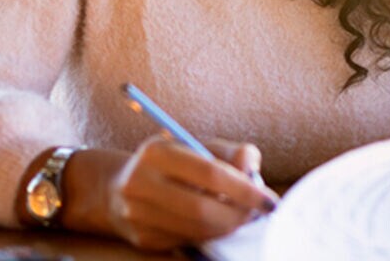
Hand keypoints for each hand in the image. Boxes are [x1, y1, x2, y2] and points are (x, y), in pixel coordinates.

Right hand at [50, 138, 277, 250]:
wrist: (119, 188)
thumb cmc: (174, 164)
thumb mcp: (200, 147)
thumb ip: (233, 152)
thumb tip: (251, 169)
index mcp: (157, 152)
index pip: (209, 173)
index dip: (244, 189)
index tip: (269, 200)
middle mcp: (140, 182)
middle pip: (201, 208)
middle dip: (238, 215)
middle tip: (258, 214)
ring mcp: (137, 214)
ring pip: (196, 230)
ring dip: (227, 227)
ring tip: (242, 217)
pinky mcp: (142, 237)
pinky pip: (187, 241)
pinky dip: (210, 235)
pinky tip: (218, 224)